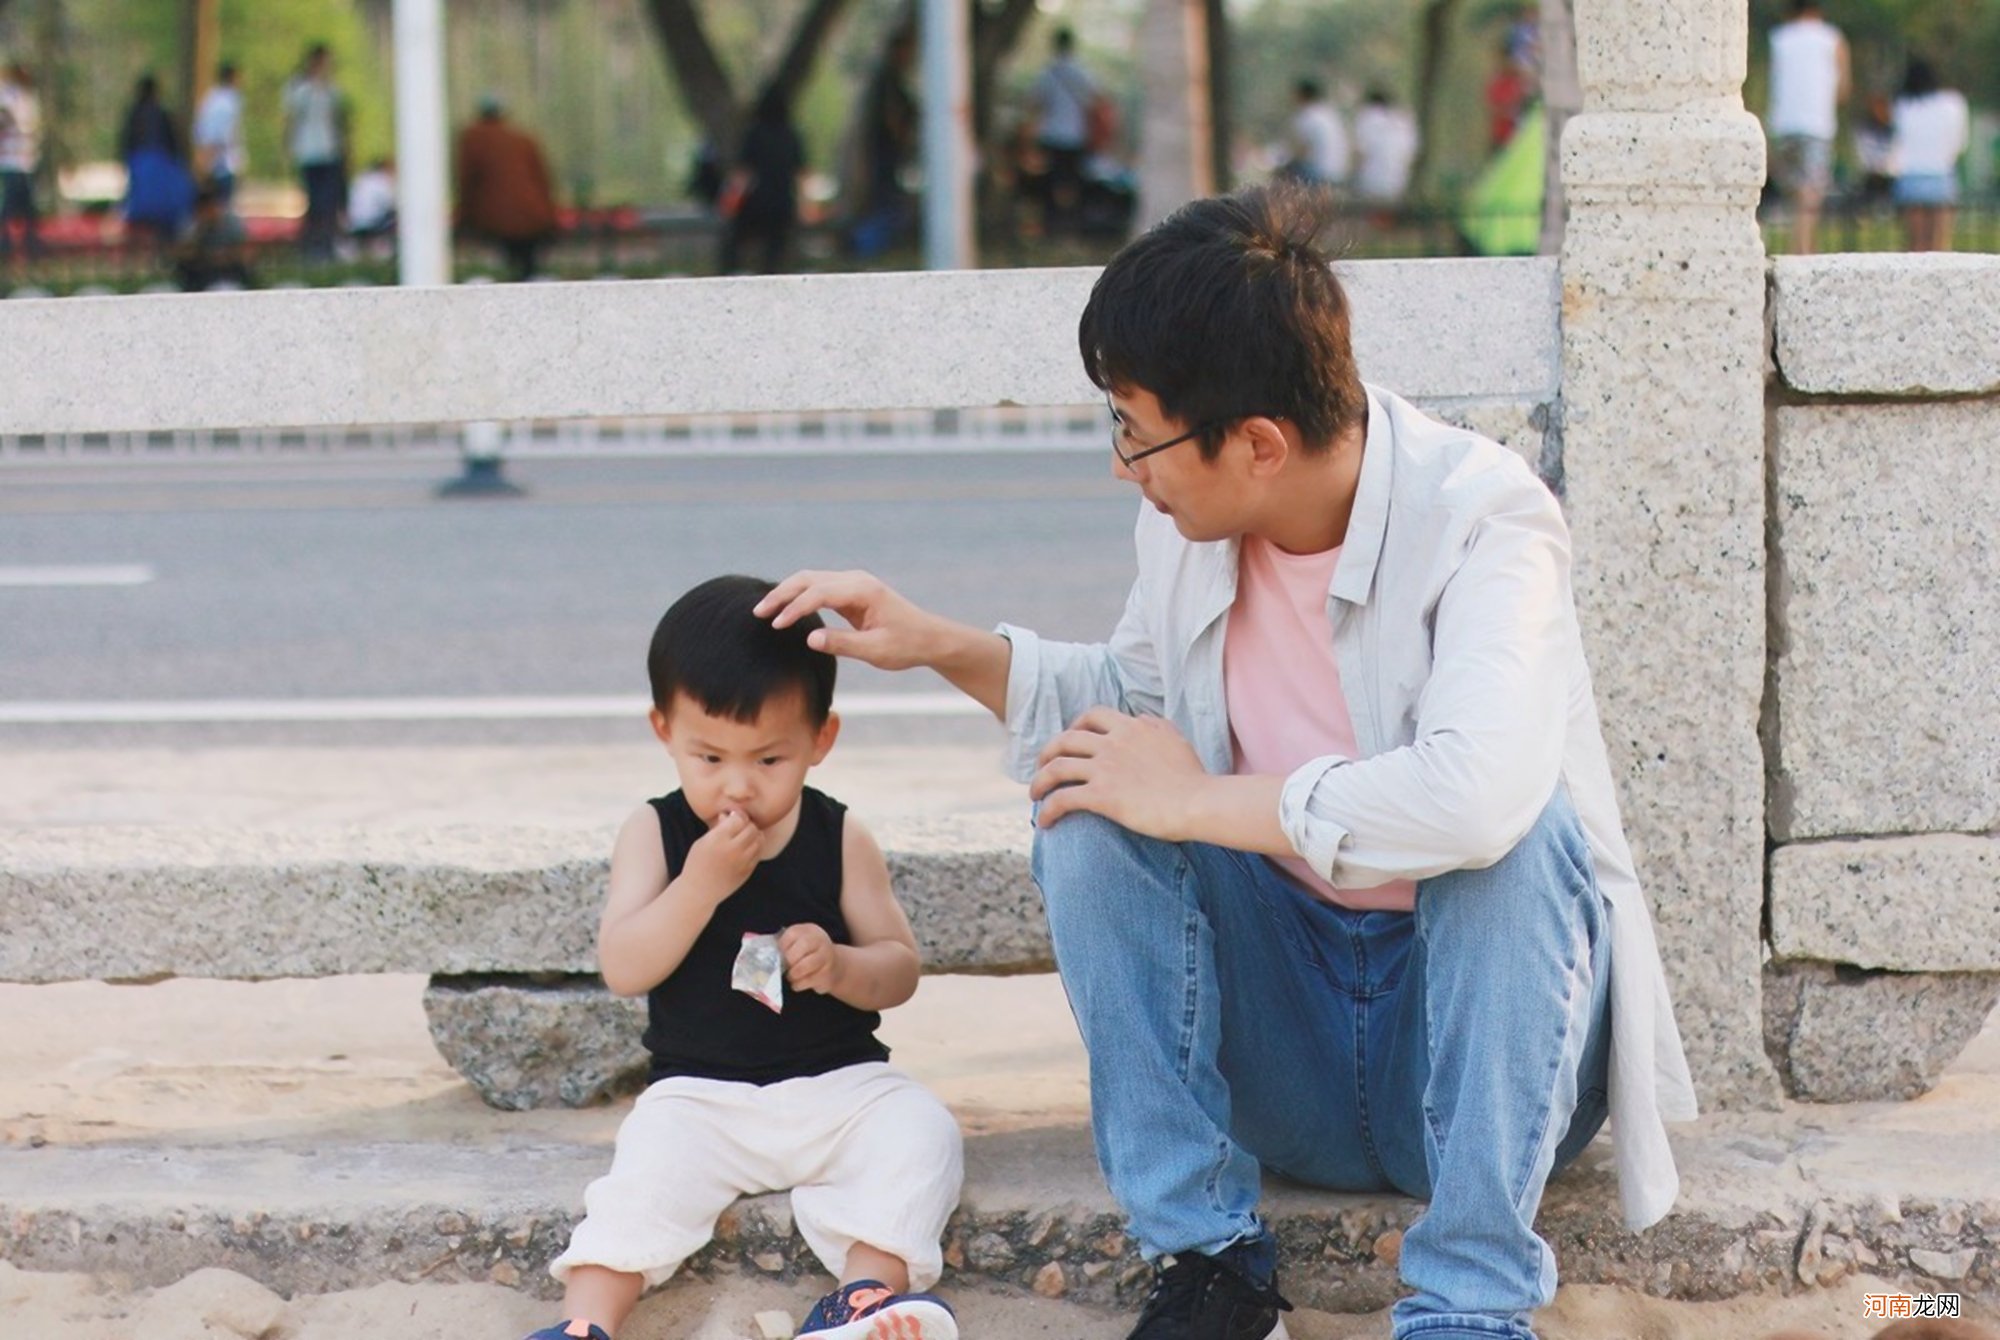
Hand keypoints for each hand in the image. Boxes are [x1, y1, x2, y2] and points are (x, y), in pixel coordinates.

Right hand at [679, 810, 761, 902]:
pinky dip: (755, 846)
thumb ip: (718, 828)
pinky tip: (746, 847)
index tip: (731, 817)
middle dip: (746, 824)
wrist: (699, 891)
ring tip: (743, 836)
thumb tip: (729, 814)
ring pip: (759, 839)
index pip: (738, 818)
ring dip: (753, 834)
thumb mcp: (702, 842)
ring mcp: (742, 861)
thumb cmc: (697, 864)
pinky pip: (759, 852)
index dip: (736, 815)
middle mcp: (732, 849)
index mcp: (718, 839)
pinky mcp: (748, 871)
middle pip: (751, 828)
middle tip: (739, 827)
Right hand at [755, 570, 938, 670]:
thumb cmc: (906, 645)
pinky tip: (784, 609)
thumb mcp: (875, 651)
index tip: (776, 625)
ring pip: (811, 579)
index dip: (795, 608)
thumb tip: (809, 639)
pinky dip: (799, 596)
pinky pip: (818, 588)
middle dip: (782, 594)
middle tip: (758, 613)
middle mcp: (856, 580)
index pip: (819, 592)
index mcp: (864, 590)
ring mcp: (853, 583)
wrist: (929, 637)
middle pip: (809, 578)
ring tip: (765, 611)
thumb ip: (842, 643)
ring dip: (787, 593)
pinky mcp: (850, 591)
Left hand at [780, 923, 842, 994]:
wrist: (835, 965)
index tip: (779, 954)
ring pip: (804, 966)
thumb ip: (787, 944)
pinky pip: (807, 981)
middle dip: (789, 960)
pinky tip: (799, 982)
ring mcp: (827, 958)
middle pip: (802, 946)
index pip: (792, 933)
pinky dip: (798, 984)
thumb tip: (768, 953)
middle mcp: (820, 941)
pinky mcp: (827, 975)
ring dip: (793, 974)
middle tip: (785, 966)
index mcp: (810, 930)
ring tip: (791, 975)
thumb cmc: (810, 954)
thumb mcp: (800, 942)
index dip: (783, 945)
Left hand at [1029, 707, 1210, 837]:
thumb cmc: (1192, 778)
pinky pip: (1062, 799)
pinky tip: (1046, 822)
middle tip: (1043, 766)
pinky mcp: (1102, 796)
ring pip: (1057, 767)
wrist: (1199, 802)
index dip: (1076, 725)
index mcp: (1131, 727)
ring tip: (1035, 794)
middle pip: (1066, 739)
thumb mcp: (1175, 739)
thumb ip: (1155, 725)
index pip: (1093, 715)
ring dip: (1040, 781)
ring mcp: (1105, 768)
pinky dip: (1048, 809)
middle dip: (1048, 752)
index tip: (1071, 738)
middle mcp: (1114, 742)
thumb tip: (1141, 720)